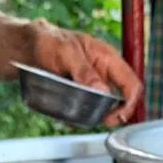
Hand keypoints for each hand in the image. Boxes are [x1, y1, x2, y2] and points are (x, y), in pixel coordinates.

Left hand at [28, 21, 144, 125]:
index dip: (130, 104)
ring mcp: (94, 84)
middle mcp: (105, 73)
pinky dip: (82, 116)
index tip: (116, 117)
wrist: (29, 47)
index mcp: (108, 58)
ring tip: (81, 117)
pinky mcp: (82, 94)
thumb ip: (84, 71)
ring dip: (96, 116)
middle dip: (114, 114)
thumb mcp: (66, 53)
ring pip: (105, 108)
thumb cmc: (49, 41)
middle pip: (122, 100)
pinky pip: (89, 109)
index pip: (132, 84)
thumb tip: (103, 91)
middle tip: (99, 121)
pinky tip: (70, 114)